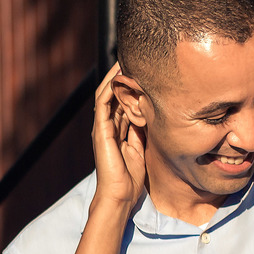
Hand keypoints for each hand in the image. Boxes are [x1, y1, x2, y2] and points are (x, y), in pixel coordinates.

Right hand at [91, 63, 145, 210]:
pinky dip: (110, 87)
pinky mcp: (100, 130)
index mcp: (117, 131)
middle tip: (134, 58)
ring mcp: (102, 127)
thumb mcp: (141, 149)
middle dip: (122, 77)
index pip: (122, 101)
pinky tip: (118, 74)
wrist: (119, 195)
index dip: (131, 86)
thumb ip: (142, 132)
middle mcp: (107, 126)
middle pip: (114, 94)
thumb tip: (153, 116)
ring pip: (107, 94)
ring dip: (115, 76)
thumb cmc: (130, 179)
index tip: (143, 71)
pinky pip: (103, 102)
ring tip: (125, 59)